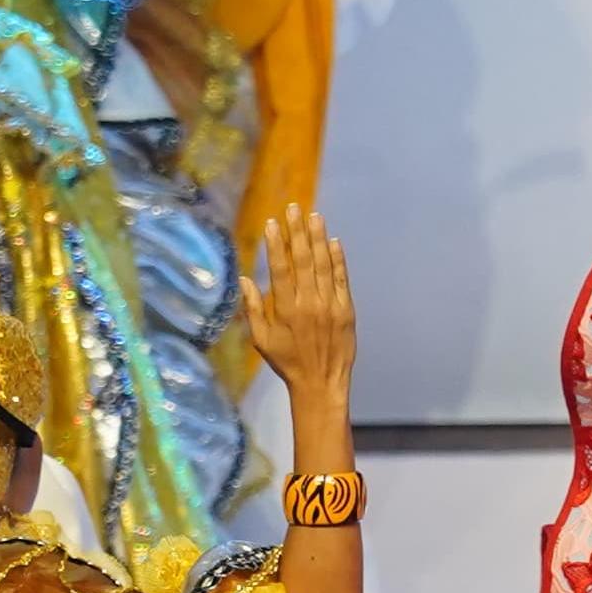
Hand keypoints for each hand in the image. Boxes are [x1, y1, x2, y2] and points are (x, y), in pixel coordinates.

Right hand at [244, 204, 356, 406]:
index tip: (273, 223)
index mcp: (286, 310)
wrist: (322, 384)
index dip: (276, 245)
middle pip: (303, 261)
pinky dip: (338, 260)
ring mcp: (331, 306)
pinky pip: (342, 280)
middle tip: (293, 209)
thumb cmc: (287, 362)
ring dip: (318, 239)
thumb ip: (252, 309)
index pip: (281, 270)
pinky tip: (333, 242)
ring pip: (323, 266)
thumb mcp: (262, 339)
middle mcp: (309, 304)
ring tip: (313, 216)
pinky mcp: (347, 311)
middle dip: (297, 232)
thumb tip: (244, 279)